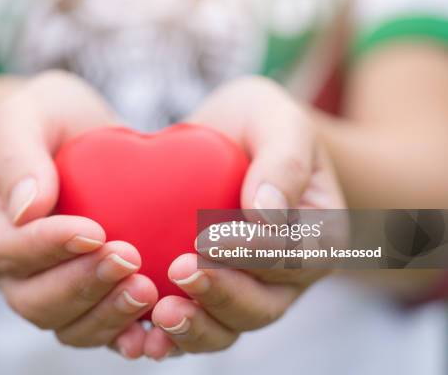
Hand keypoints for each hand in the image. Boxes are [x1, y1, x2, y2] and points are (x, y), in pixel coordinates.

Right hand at [0, 71, 157, 357]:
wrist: (75, 134)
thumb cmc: (45, 118)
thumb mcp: (23, 114)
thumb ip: (17, 154)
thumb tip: (27, 210)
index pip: (5, 248)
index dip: (47, 247)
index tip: (93, 230)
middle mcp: (6, 268)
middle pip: (34, 299)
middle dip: (82, 284)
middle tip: (129, 258)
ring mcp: (44, 287)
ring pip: (67, 324)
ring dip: (107, 314)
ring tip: (147, 290)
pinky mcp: (83, 295)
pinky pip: (99, 327)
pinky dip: (126, 332)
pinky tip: (156, 326)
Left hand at [144, 77, 345, 358]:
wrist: (224, 139)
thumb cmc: (257, 125)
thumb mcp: (278, 120)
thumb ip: (284, 161)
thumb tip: (266, 216)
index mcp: (318, 236)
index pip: (294, 258)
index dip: (253, 255)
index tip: (208, 238)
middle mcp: (286, 275)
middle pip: (263, 305)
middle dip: (221, 294)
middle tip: (179, 272)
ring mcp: (248, 291)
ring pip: (228, 327)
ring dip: (196, 326)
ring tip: (160, 312)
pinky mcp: (209, 296)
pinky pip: (195, 326)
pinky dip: (170, 337)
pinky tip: (140, 333)